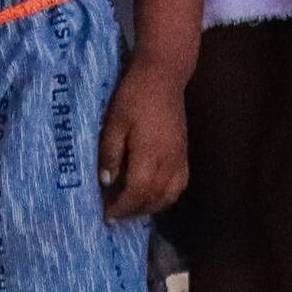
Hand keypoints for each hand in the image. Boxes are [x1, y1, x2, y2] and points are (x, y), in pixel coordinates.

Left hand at [98, 58, 190, 215]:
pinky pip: (180, 185)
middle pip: (153, 198)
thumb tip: (106, 182)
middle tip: (115, 215)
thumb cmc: (134, 96)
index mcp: (149, 155)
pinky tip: (154, 195)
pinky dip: (167, 197)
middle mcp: (168, 162)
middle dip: (133, 211)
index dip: (122, 208)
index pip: (136, 193)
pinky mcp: (184, 153)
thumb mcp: (114, 122)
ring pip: (169, 195)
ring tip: (132, 208)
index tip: (107, 216)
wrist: (163, 75)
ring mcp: (180, 158)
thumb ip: (110, 153)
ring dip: (150, 207)